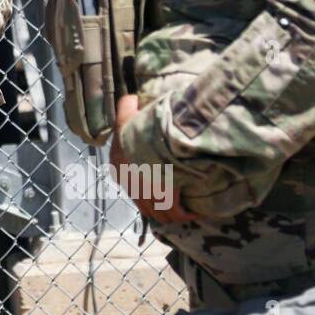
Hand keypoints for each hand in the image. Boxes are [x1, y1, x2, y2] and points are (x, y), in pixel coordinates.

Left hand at [109, 94, 196, 224]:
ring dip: (171, 211)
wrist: (153, 144)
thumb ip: (128, 105)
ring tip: (185, 208)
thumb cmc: (139, 129)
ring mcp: (145, 197)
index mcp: (119, 166)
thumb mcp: (128, 113)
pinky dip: (185, 214)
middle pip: (143, 199)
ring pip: (158, 212)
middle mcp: (129, 185)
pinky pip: (175, 214)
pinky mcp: (164, 203)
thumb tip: (134, 99)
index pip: (127, 178)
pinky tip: (195, 212)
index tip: (158, 177)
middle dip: (157, 200)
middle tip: (173, 195)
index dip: (142, 179)